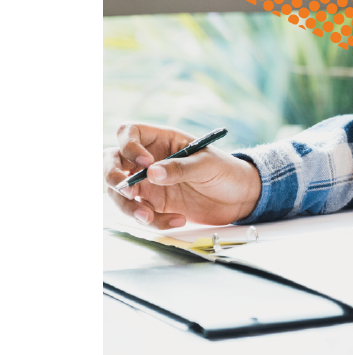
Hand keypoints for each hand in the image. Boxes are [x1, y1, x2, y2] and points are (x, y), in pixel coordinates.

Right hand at [102, 122, 261, 228]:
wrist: (239, 197)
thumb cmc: (226, 171)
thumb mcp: (208, 165)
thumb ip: (180, 168)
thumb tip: (151, 172)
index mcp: (162, 140)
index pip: (129, 132)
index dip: (128, 145)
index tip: (144, 163)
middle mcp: (148, 160)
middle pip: (111, 161)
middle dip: (111, 176)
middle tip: (129, 192)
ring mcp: (147, 183)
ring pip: (118, 192)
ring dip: (128, 207)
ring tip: (149, 217)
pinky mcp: (153, 205)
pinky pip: (140, 214)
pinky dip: (153, 221)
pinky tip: (178, 220)